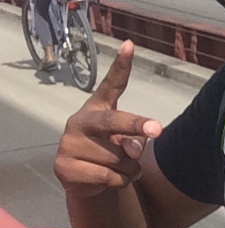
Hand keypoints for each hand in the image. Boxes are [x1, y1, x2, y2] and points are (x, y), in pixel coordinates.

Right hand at [54, 40, 162, 198]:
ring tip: (121, 169)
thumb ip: (133, 139)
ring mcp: (68, 143)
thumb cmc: (110, 153)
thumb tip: (131, 149)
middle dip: (136, 125)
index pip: (111, 85)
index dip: (121, 66)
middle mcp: (80, 121)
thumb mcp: (126, 142)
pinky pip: (107, 177)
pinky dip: (119, 182)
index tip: (130, 46)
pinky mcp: (63, 167)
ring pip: (118, 158)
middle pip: (113, 121)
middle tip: (158, 130)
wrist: (86, 181)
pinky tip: (109, 180)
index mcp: (97, 108)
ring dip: (130, 169)